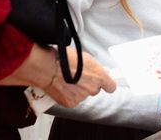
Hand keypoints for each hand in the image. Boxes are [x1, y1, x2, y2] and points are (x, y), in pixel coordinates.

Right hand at [0, 45, 115, 108]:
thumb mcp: (85, 57)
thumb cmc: (65, 58)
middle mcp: (92, 88)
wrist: (48, 68)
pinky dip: (68, 95)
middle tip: (79, 77)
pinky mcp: (71, 103)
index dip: (107, 85)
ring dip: (78, 90)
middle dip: (89, 84)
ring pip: (83, 95)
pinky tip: (63, 87)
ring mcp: (82, 97)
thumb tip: (101, 71)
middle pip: (95, 90)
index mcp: (99, 76)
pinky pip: (73, 100)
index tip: (104, 83)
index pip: (111, 87)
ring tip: (67, 80)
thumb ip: (95, 67)